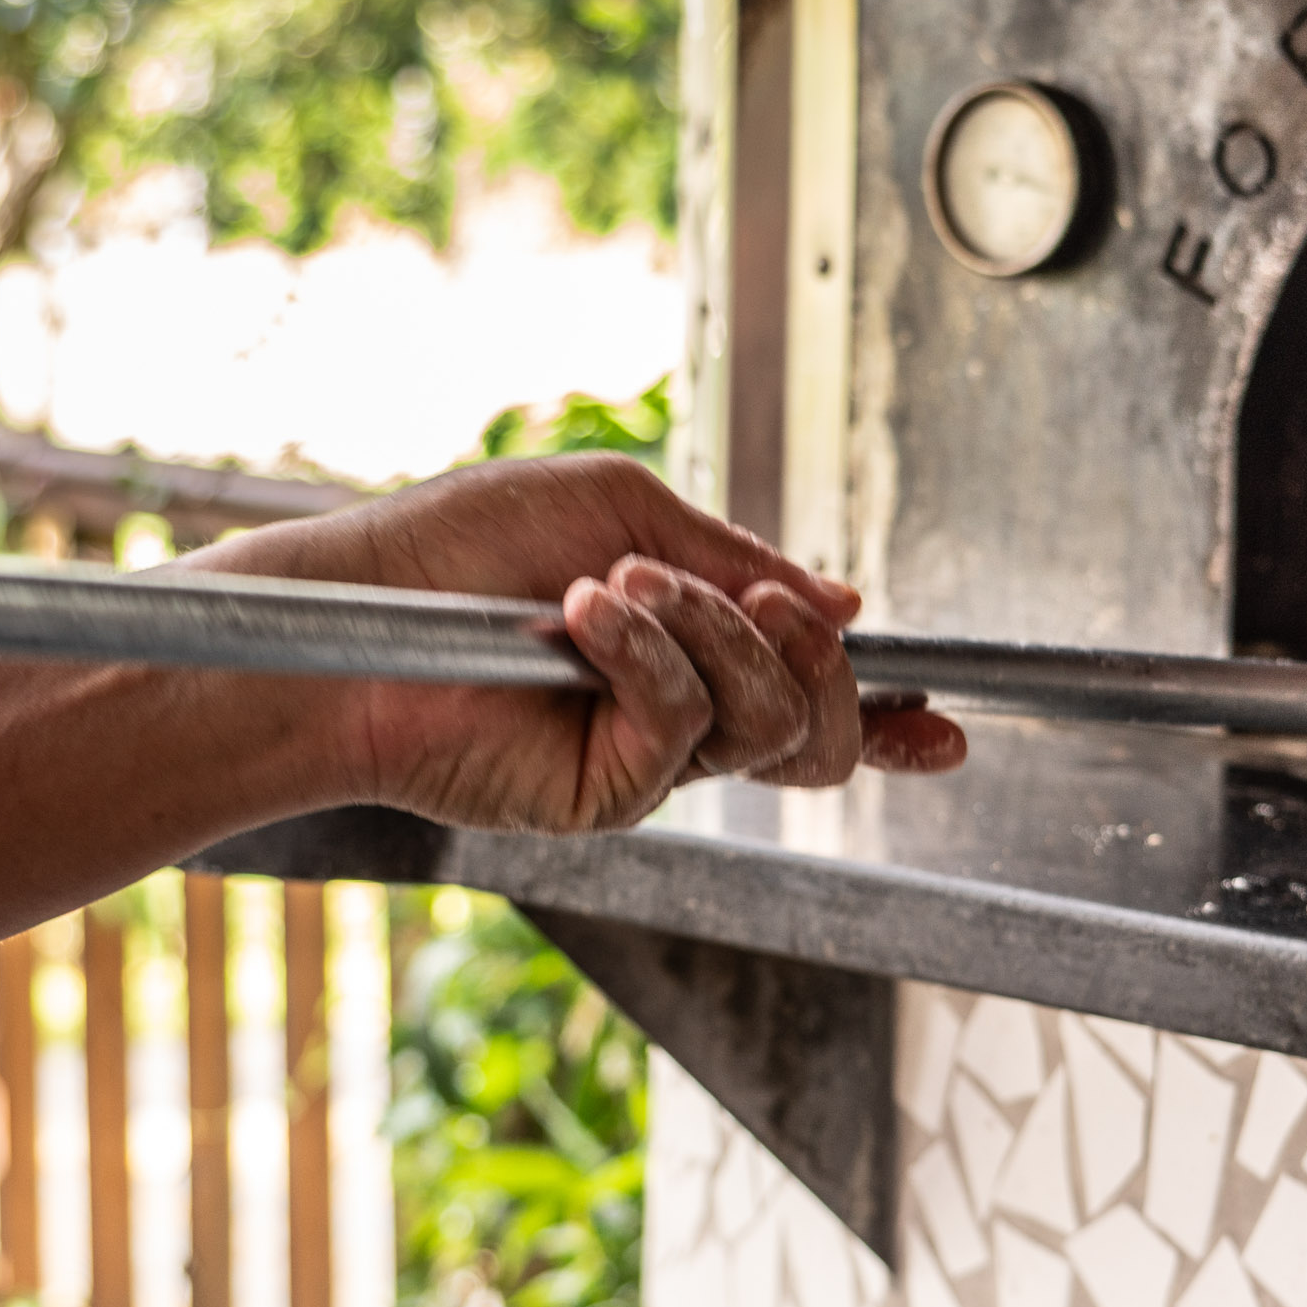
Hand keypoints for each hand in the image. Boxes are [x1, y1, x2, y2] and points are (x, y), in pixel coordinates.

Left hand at [187, 452, 967, 832]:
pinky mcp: (603, 796)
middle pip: (821, 729)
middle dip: (818, 657)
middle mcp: (679, 719)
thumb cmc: (458, 548)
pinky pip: (689, 731)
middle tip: (771, 599)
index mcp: (691, 651)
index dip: (888, 718)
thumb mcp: (620, 510)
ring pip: (773, 728)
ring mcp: (644, 764)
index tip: (949, 728)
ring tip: (622, 585)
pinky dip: (653, 655)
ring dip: (718, 635)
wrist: (356, 610)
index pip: (810, 699)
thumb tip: (847, 602)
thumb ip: (738, 558)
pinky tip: (588, 614)